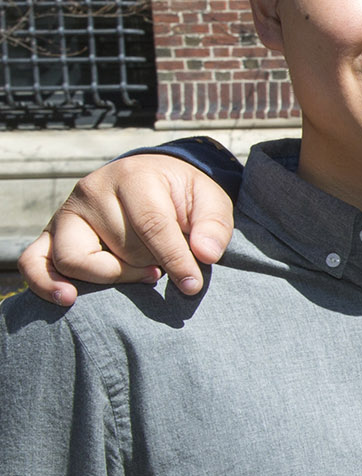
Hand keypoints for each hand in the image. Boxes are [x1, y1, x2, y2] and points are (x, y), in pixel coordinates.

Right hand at [17, 154, 234, 305]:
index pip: (151, 225)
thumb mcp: (211, 201)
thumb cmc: (182, 197)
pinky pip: (33, 262)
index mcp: (133, 177)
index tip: (192, 285)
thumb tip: (205, 254)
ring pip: (77, 260)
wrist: (150, 181)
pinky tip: (69, 298)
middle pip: (118, 248)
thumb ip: (213, 226)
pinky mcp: (52, 235)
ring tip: (141, 274)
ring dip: (113, 276)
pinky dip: (46, 283)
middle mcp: (92, 192)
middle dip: (149, 265)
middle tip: (167, 265)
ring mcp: (67, 214)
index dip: (174, 260)